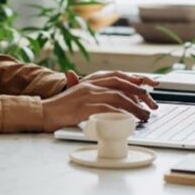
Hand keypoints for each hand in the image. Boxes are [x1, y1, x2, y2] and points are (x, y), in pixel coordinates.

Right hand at [41, 72, 157, 131]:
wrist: (42, 112)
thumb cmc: (60, 109)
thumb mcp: (79, 97)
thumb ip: (94, 96)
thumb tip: (113, 101)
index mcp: (90, 80)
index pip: (117, 75)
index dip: (134, 79)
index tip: (148, 85)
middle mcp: (90, 84)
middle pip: (121, 83)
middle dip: (140, 92)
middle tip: (152, 104)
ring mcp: (87, 94)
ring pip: (118, 96)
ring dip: (135, 106)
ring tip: (145, 115)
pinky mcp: (84, 106)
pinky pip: (108, 107)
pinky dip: (121, 113)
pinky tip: (130, 119)